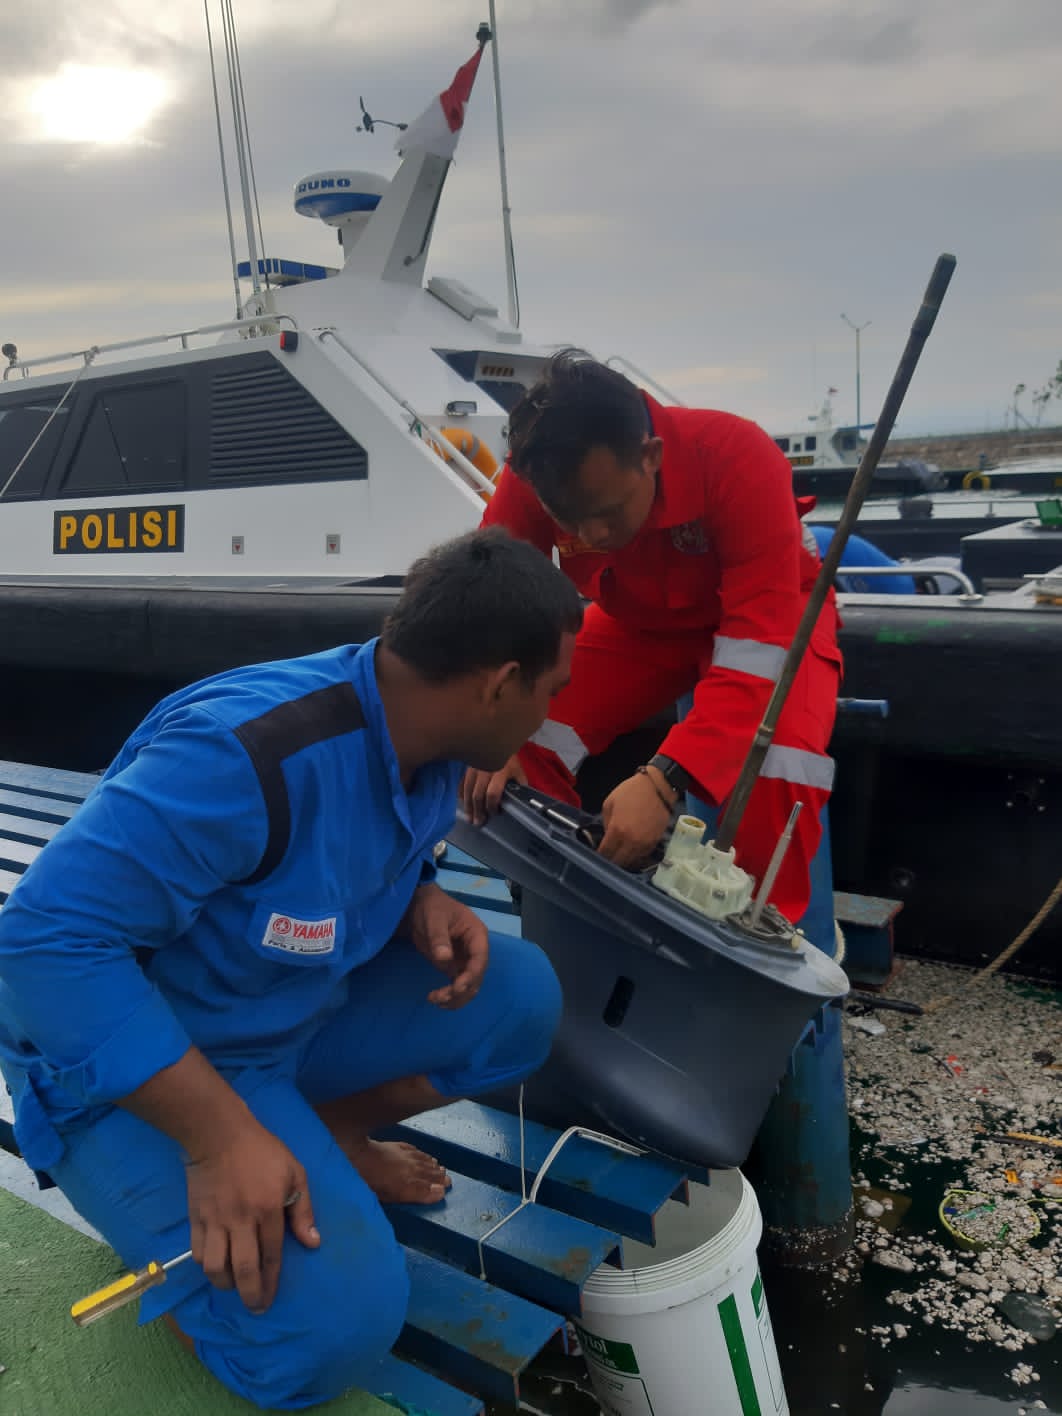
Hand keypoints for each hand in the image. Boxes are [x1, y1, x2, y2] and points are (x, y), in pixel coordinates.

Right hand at [185, 1118, 317, 1313]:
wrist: (218, 1134)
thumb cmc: (262, 1152)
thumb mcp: (295, 1172)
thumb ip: (303, 1210)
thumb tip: (313, 1243)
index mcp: (268, 1209)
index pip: (271, 1256)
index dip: (271, 1283)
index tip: (269, 1301)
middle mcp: (241, 1220)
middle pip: (243, 1269)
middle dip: (250, 1295)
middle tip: (254, 1308)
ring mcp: (215, 1220)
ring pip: (215, 1267)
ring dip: (225, 1283)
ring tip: (234, 1285)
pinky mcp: (196, 1218)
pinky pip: (198, 1252)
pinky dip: (206, 1266)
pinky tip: (215, 1266)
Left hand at [403, 883, 489, 1008]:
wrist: (419, 907)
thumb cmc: (431, 907)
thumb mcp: (434, 919)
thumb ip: (439, 938)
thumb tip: (444, 958)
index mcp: (477, 934)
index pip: (480, 959)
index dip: (471, 975)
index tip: (457, 988)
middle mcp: (475, 950)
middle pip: (477, 977)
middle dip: (461, 990)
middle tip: (440, 997)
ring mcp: (465, 960)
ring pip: (469, 986)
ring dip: (456, 997)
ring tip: (435, 1000)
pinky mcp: (454, 967)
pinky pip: (457, 986)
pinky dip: (450, 996)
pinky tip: (437, 1000)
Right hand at [461, 755, 527, 825]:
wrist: (497, 741)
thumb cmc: (509, 759)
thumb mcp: (518, 771)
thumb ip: (519, 786)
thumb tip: (522, 801)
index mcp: (499, 772)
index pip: (492, 793)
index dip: (492, 806)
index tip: (495, 813)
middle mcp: (484, 770)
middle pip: (477, 795)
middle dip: (478, 811)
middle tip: (478, 822)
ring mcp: (473, 768)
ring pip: (467, 791)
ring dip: (468, 806)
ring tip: (470, 818)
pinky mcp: (466, 768)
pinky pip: (461, 784)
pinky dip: (461, 795)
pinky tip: (463, 803)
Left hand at [599, 770, 674, 869]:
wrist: (657, 787)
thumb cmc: (632, 792)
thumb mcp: (609, 803)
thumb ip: (605, 823)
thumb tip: (607, 836)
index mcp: (617, 830)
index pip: (605, 853)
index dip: (599, 856)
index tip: (596, 855)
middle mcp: (631, 841)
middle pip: (618, 861)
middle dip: (610, 860)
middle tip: (606, 856)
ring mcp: (644, 843)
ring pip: (631, 862)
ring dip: (623, 860)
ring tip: (618, 854)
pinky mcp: (655, 842)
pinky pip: (642, 856)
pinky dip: (635, 856)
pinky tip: (630, 850)